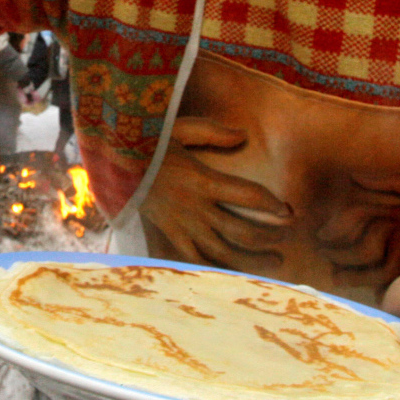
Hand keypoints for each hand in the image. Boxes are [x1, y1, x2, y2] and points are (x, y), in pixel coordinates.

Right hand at [142, 121, 292, 272]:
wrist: (110, 163)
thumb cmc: (146, 142)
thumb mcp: (179, 128)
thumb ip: (213, 132)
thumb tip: (244, 135)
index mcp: (202, 180)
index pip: (248, 195)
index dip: (273, 205)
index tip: (289, 211)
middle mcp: (195, 207)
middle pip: (242, 231)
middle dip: (269, 236)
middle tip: (287, 237)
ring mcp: (182, 224)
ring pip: (223, 252)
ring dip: (253, 259)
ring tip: (275, 261)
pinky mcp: (169, 233)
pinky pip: (195, 259)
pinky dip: (217, 268)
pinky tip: (235, 271)